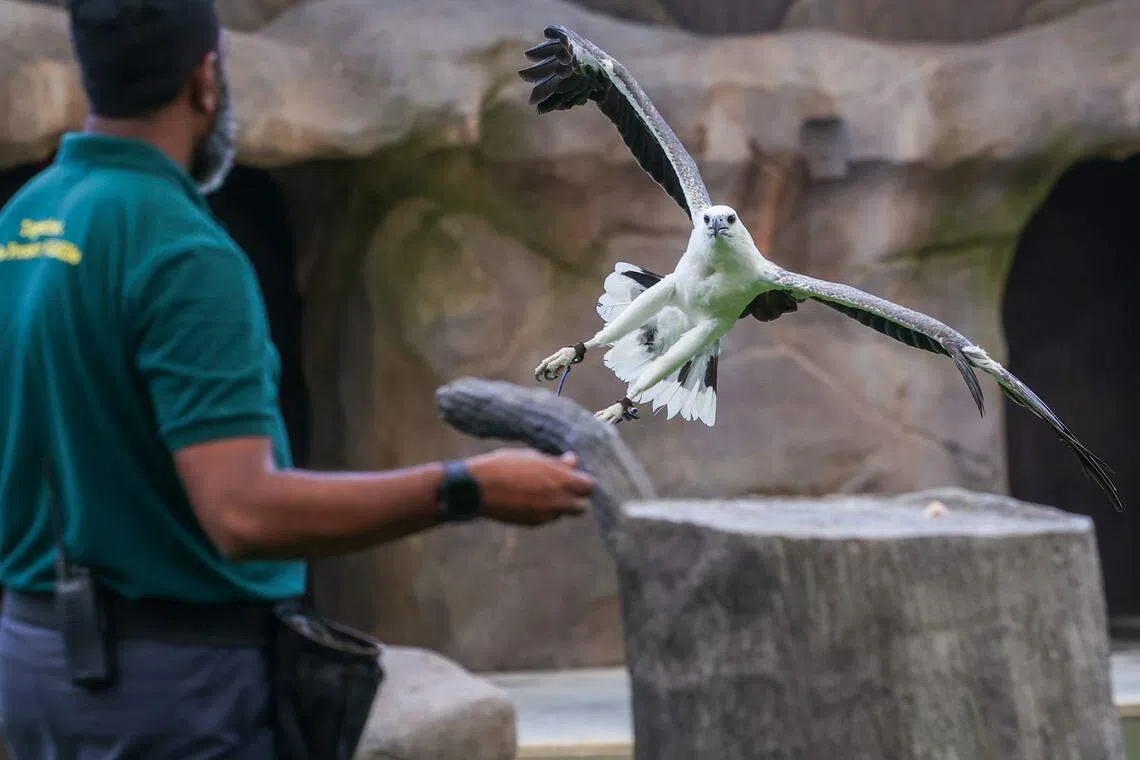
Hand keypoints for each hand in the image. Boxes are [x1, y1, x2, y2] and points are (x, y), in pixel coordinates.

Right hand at [464, 448, 594, 526]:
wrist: (479, 488)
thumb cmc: (505, 465)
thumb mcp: (533, 457)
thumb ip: (557, 463)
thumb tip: (573, 461)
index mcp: (562, 480)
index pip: (590, 486)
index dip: (582, 481)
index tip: (574, 475)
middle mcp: (559, 501)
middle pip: (582, 507)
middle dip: (575, 498)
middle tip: (562, 486)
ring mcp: (546, 515)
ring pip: (562, 512)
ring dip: (557, 504)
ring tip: (537, 489)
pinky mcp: (533, 523)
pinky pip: (546, 517)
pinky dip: (542, 510)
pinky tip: (525, 498)